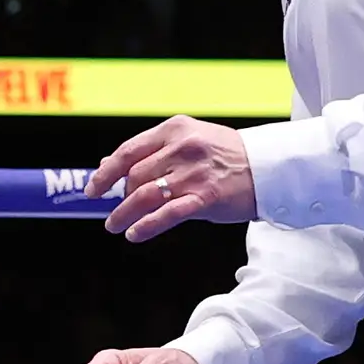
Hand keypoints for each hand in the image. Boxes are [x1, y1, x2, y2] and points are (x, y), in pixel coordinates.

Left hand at [88, 116, 256, 244]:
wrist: (271, 167)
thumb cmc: (225, 156)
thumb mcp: (188, 141)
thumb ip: (150, 152)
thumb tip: (107, 164)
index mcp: (175, 129)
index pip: (128, 151)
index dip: (105, 173)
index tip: (93, 189)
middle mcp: (182, 148)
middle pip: (134, 176)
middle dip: (119, 197)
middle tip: (116, 211)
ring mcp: (194, 173)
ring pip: (144, 195)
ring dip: (123, 214)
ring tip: (115, 226)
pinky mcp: (206, 197)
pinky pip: (167, 214)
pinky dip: (145, 226)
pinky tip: (134, 234)